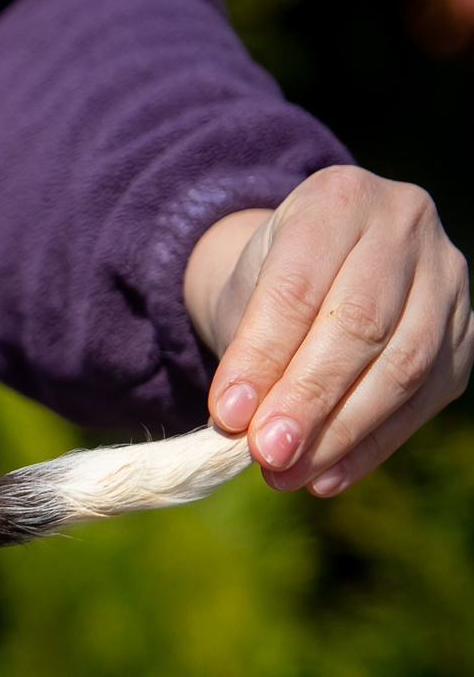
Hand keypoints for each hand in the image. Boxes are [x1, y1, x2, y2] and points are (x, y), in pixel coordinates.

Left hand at [186, 166, 472, 495]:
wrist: (316, 265)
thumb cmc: (270, 280)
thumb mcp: (243, 294)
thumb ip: (247, 350)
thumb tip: (245, 430)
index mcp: (338, 200)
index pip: (298, 288)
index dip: (263, 357)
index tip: (226, 417)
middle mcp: (405, 226)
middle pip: (360, 327)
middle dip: (309, 400)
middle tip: (266, 454)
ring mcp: (448, 277)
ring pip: (404, 365)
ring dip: (342, 433)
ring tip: (288, 475)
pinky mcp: (465, 332)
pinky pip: (427, 396)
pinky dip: (374, 444)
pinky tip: (328, 476)